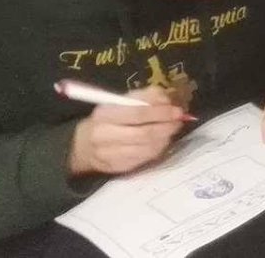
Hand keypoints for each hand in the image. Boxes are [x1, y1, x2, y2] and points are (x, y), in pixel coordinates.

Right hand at [68, 86, 186, 176]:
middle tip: (179, 121)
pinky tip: (161, 141)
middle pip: (144, 134)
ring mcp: (110, 155)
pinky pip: (144, 159)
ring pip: (147, 149)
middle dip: (167, 127)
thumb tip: (168, 100)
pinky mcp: (117, 168)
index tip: (177, 110)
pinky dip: (158, 149)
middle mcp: (105, 136)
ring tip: (172, 130)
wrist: (85, 144)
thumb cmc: (110, 118)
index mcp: (105, 114)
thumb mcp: (122, 101)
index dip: (161, 112)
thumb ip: (146, 97)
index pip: (138, 113)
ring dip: (165, 138)